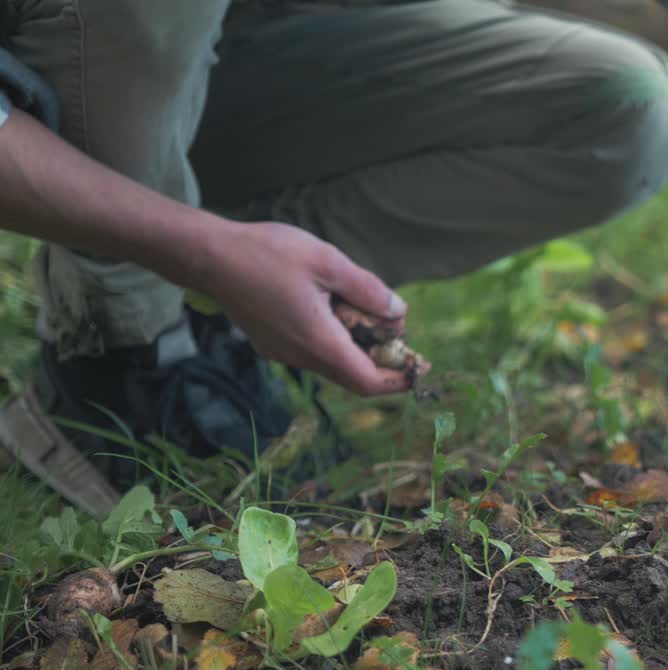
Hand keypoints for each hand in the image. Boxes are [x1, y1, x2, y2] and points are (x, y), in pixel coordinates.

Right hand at [199, 221, 413, 395]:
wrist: (209, 256)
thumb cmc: (268, 254)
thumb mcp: (328, 263)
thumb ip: (367, 289)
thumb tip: (398, 312)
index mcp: (319, 342)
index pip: (368, 381)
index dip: (399, 379)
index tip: (420, 366)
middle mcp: (300, 357)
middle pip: (353, 377)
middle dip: (383, 363)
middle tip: (400, 334)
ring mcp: (282, 353)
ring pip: (333, 364)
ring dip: (358, 349)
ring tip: (372, 316)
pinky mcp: (271, 343)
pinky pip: (313, 353)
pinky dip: (336, 341)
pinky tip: (338, 310)